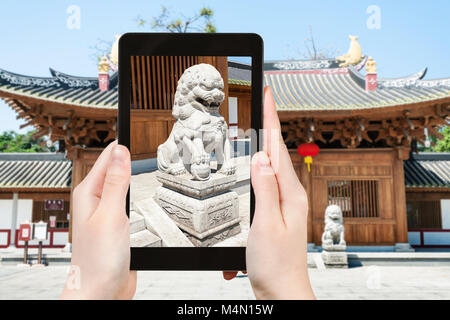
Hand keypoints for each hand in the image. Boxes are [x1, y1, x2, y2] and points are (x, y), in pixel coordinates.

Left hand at [60, 140, 135, 299]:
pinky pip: (130, 201)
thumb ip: (116, 182)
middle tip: (148, 143)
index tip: (135, 125)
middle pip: (116, 168)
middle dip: (131, 157)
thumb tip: (120, 151)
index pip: (108, 157)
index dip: (123, 143)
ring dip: (135, 175)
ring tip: (148, 161)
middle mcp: (97, 200)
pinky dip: (139, 193)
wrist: (102, 290)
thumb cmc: (99, 259)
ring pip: (124, 184)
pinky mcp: (119, 223)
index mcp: (90, 193)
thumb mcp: (111, 214)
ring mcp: (109, 212)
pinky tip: (145, 191)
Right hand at [223, 87, 314, 299]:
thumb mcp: (265, 223)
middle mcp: (289, 195)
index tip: (268, 94)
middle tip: (260, 104)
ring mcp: (283, 205)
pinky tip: (251, 172)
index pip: (277, 147)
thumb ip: (264, 188)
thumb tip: (262, 157)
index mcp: (289, 193)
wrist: (282, 291)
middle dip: (267, 126)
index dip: (271, 118)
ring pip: (269, 169)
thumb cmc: (275, 264)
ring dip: (261, 149)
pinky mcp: (275, 214)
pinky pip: (264, 188)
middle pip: (275, 153)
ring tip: (256, 129)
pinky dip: (254, 178)